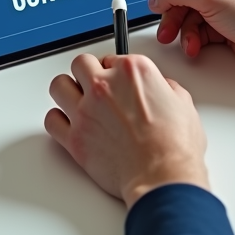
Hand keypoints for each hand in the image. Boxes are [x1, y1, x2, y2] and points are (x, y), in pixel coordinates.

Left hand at [45, 54, 209, 208]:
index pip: (112, 58)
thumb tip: (159, 88)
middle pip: (81, 63)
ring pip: (58, 85)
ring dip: (67, 91)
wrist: (162, 176)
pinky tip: (68, 123)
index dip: (115, 70)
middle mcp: (105, 86)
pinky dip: (57, 120)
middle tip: (95, 84)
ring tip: (77, 100)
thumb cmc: (174, 146)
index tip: (117, 79)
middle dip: (88, 72)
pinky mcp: (74, 137)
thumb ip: (165, 87)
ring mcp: (86, 111)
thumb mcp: (182, 102)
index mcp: (132, 71)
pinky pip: (51, 120)